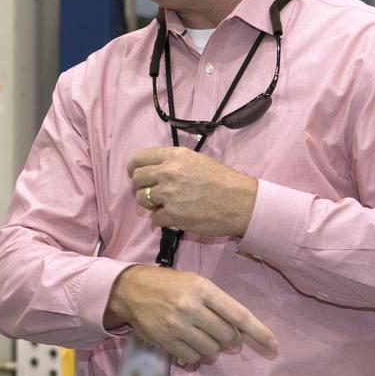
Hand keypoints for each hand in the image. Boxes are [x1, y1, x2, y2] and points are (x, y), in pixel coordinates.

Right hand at [105, 264, 277, 364]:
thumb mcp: (196, 283)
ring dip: (214, 348)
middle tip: (230, 340)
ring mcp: (177, 325)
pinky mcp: (165, 339)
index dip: (258, 332)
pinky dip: (197, 355)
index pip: (238, 314)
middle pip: (226, 335)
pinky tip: (192, 344)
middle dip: (233, 341)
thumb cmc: (169, 283)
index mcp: (202, 289)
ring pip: (211, 349)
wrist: (131, 289)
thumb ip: (218, 303)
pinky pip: (192, 356)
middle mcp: (191, 307)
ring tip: (206, 338)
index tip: (273, 345)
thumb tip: (239, 334)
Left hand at [127, 147, 257, 236]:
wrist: (240, 202)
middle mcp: (168, 172)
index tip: (135, 173)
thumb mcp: (196, 160)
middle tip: (152, 191)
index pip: (140, 158)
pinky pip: (154, 218)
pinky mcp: (172, 214)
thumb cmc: (223, 180)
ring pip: (142, 198)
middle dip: (141, 186)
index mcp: (174, 156)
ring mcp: (168, 194)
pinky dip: (162, 219)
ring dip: (150, 203)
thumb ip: (173, 162)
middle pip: (137, 179)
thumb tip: (155, 169)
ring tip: (164, 204)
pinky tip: (174, 216)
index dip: (134, 167)